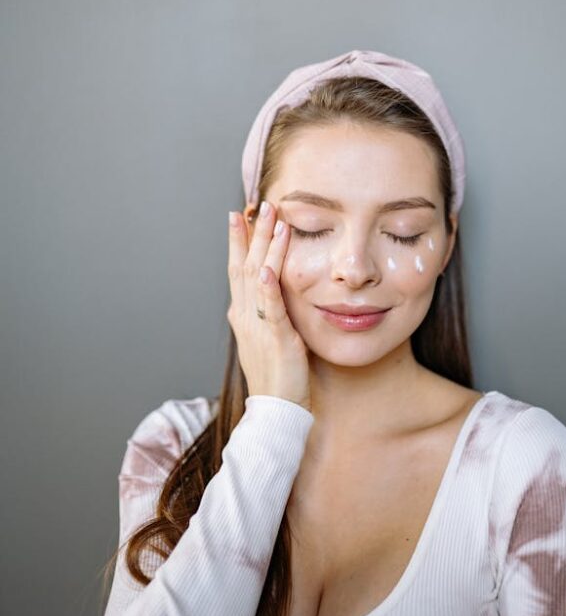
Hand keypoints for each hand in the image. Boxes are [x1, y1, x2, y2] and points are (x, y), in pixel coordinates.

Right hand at [227, 200, 311, 411]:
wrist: (275, 411)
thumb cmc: (277, 376)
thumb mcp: (269, 337)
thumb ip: (267, 312)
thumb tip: (272, 289)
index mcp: (243, 315)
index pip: (238, 270)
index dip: (239, 241)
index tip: (241, 215)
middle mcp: (245, 316)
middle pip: (244, 266)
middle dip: (252, 233)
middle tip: (259, 205)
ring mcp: (257, 326)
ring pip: (257, 278)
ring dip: (264, 247)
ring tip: (272, 220)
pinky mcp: (275, 337)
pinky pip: (270, 307)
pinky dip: (268, 285)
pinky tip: (269, 266)